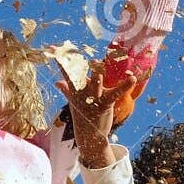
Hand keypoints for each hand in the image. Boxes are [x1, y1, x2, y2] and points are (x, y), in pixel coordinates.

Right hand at [55, 53, 140, 169]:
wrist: (89, 136)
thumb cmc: (83, 116)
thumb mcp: (73, 102)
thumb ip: (66, 90)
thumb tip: (57, 82)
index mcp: (74, 88)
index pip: (66, 70)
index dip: (59, 58)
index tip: (52, 47)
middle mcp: (82, 91)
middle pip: (78, 73)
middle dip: (75, 63)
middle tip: (68, 52)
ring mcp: (93, 97)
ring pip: (95, 82)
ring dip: (96, 75)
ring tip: (96, 67)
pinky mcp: (105, 103)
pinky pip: (116, 92)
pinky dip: (125, 85)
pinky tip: (132, 77)